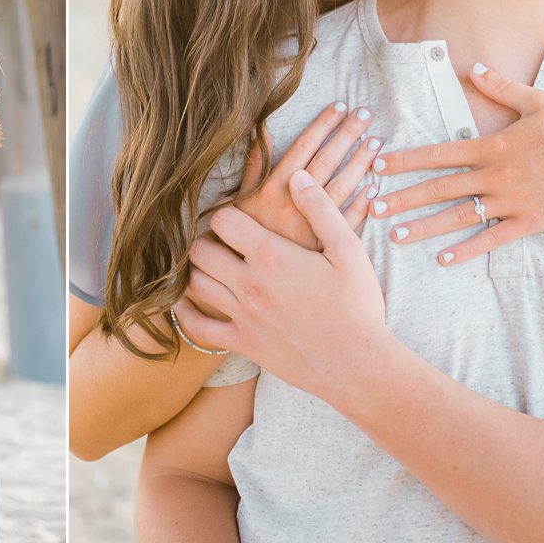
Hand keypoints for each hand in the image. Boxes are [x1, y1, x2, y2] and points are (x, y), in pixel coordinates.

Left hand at [179, 170, 388, 401]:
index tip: (236, 217)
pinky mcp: (242, 343)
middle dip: (206, 239)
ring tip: (211, 264)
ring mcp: (242, 316)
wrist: (357, 366)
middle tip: (220, 240)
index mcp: (271, 256)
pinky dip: (186, 313)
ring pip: (195, 283)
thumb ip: (320, 209)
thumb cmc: (357, 306)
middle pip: (200, 250)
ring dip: (197, 270)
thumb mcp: (348, 250)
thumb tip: (296, 176)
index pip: (223, 220)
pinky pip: (198, 327)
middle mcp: (248, 284)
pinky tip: (186, 302)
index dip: (226, 213)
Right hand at [233, 102, 379, 250]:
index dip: (322, 125)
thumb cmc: (241, 241)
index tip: (340, 106)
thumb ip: (253, 168)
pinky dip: (364, 203)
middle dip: (347, 134)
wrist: (248, 283)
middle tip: (365, 113)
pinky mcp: (325, 248)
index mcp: (273, 190)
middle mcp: (295, 205)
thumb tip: (261, 132)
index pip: (303, 148)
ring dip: (360, 162)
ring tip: (375, 141)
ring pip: (342, 187)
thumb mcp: (240, 202)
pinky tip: (375, 187)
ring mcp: (312, 227)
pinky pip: (350, 222)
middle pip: (326, 162)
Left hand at [370, 63, 543, 267]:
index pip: (437, 154)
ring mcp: (511, 200)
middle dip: (402, 199)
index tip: (379, 168)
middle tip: (371, 208)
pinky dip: (466, 250)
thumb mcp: (533, 99)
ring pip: (458, 216)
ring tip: (395, 236)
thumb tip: (472, 67)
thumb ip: (498, 86)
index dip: (405, 162)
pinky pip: (492, 239)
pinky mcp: (530, 221)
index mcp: (491, 145)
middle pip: (438, 188)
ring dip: (424, 227)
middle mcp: (494, 174)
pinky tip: (443, 259)